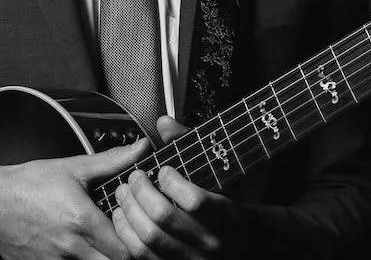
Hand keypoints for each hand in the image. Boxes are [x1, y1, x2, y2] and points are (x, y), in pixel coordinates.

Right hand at [0, 138, 148, 259]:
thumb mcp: (72, 168)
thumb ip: (111, 161)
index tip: (136, 227)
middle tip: (126, 237)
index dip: (137, 241)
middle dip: (125, 253)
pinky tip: (80, 246)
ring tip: (103, 241)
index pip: (126, 249)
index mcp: (82, 221)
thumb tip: (140, 149)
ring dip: (103, 257)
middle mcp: (72, 248)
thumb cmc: (28, 185)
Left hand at [110, 116, 241, 259]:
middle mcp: (210, 242)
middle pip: (164, 218)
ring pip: (149, 238)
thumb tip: (164, 123)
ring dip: (129, 211)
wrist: (248, 246)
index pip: (194, 201)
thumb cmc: (231, 205)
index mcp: (226, 216)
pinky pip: (142, 255)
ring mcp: (192, 259)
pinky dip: (126, 234)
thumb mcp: (222, 174)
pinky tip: (122, 216)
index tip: (164, 170)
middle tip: (134, 177)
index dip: (172, 182)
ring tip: (123, 193)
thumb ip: (191, 145)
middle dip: (141, 192)